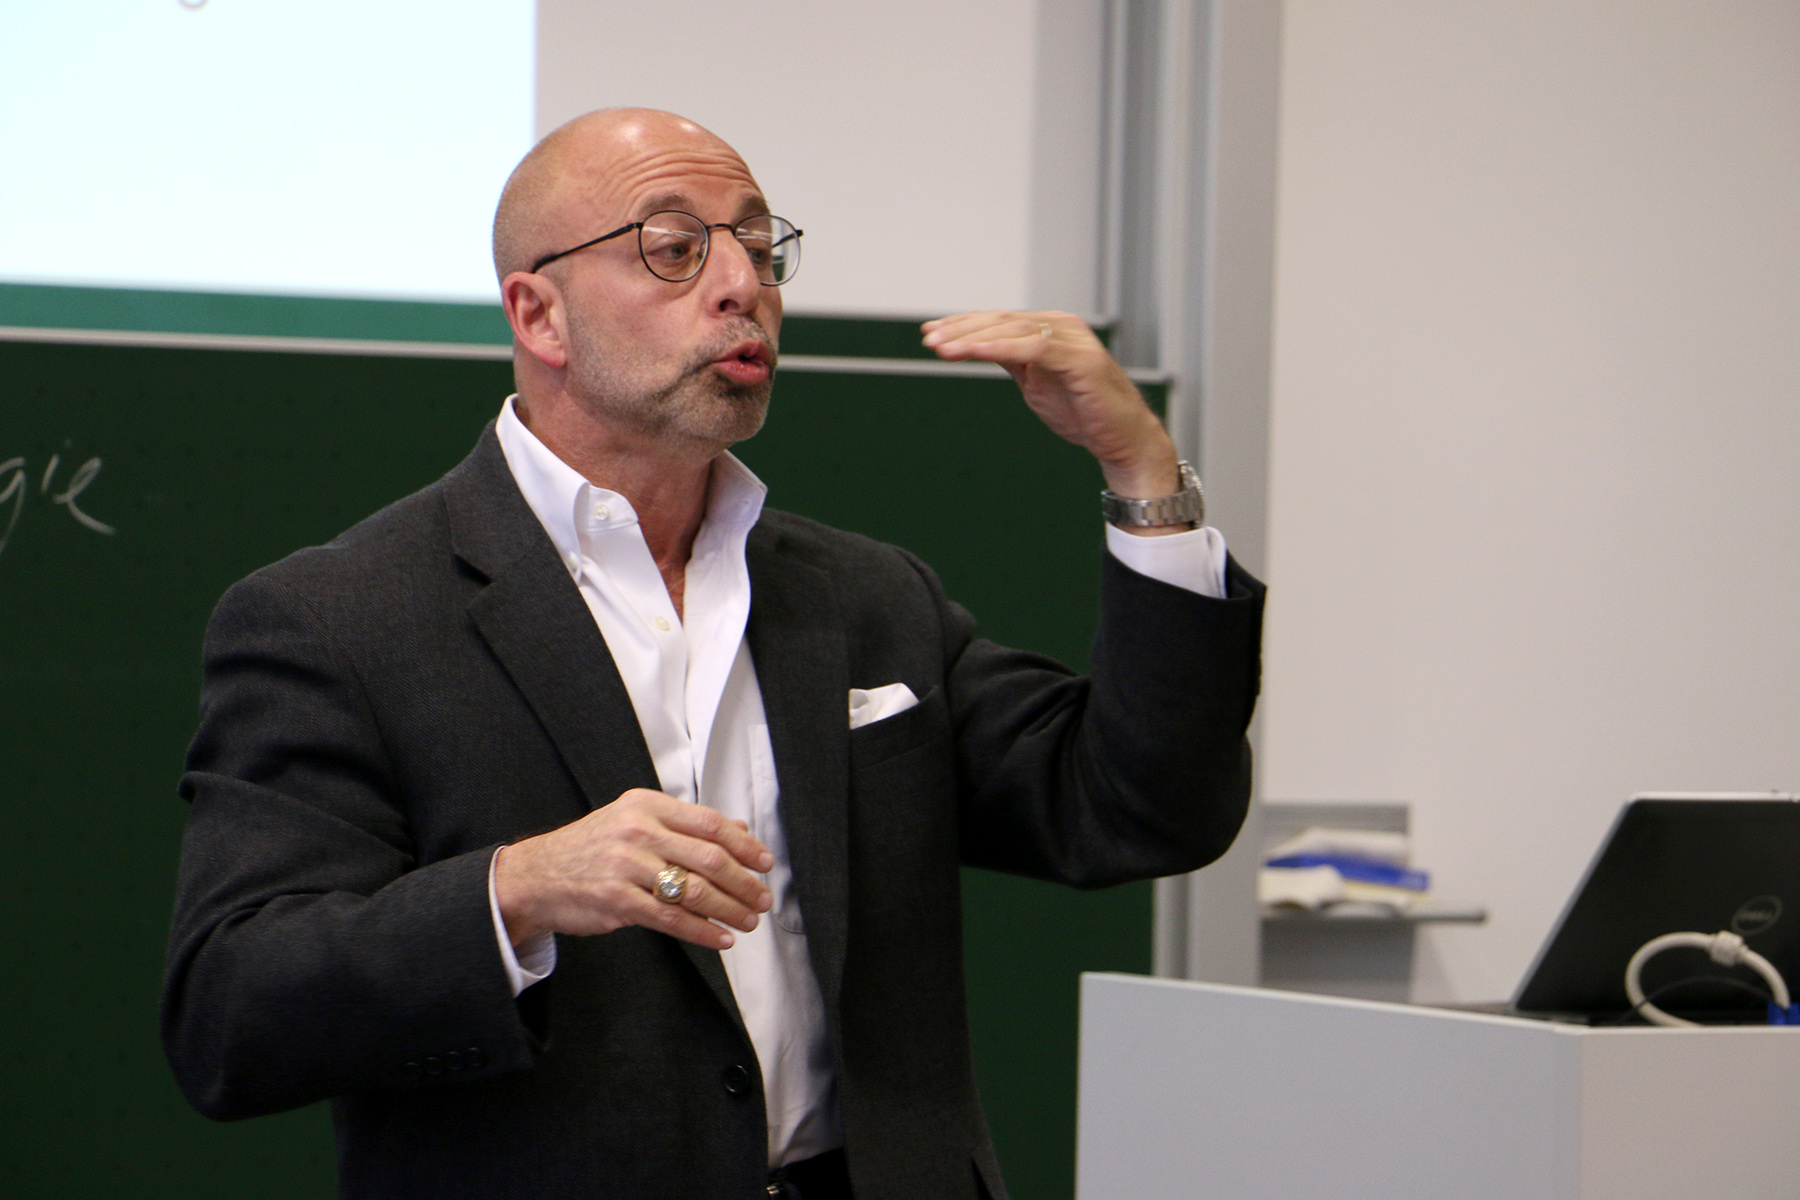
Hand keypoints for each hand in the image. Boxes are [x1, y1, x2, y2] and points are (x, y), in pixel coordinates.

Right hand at [493, 788, 773, 951]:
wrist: (535, 876)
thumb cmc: (590, 849)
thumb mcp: (635, 822)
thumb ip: (686, 826)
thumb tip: (738, 829)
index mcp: (647, 805)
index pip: (710, 823)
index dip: (744, 845)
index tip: (764, 862)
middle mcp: (638, 830)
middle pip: (709, 857)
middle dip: (744, 882)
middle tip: (762, 898)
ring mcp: (626, 865)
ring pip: (694, 890)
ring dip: (729, 909)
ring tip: (747, 921)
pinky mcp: (616, 900)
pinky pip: (671, 919)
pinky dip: (702, 931)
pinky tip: (720, 938)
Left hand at [921, 311, 1184, 513]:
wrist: (1122, 440)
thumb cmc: (1083, 411)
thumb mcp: (1035, 381)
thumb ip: (1011, 360)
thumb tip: (975, 346)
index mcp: (1049, 329)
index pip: (998, 320)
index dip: (962, 325)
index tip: (930, 334)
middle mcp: (1062, 327)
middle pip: (1002, 321)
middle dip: (961, 329)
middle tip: (929, 340)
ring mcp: (1073, 341)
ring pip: (1014, 330)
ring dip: (974, 338)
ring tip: (943, 349)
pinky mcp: (1082, 360)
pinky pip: (1034, 348)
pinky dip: (1001, 348)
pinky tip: (975, 352)